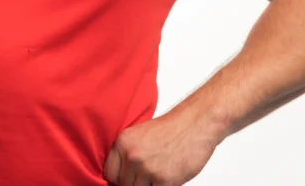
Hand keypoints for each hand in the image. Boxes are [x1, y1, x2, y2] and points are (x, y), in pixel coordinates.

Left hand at [103, 110, 220, 185]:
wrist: (195, 124)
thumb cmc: (171, 130)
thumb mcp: (139, 135)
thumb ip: (127, 153)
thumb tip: (121, 176)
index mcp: (123, 142)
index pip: (109, 173)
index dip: (118, 179)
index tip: (125, 179)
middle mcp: (132, 155)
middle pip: (123, 184)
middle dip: (134, 183)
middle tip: (147, 177)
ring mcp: (147, 168)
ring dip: (148, 185)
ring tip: (158, 174)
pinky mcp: (163, 180)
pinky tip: (167, 178)